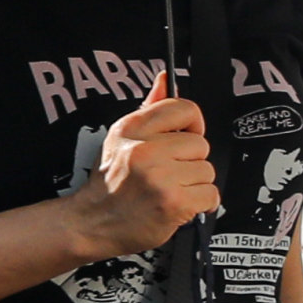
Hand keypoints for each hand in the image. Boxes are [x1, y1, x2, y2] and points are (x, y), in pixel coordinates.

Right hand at [78, 93, 217, 253]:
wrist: (91, 223)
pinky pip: (211, 195)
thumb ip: (149, 108)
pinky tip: (177, 205)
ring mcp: (160, 177)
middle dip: (190, 162)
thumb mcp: (121, 138)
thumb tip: (165, 79)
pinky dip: (200, 205)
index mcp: (132, 129)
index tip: (183, 139)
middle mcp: (145, 150)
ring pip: (207, 171)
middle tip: (168, 174)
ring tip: (169, 190)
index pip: (185, 109)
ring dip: (194, 185)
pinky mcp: (173, 203)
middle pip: (201, 144)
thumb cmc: (110, 182)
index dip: (191, 126)